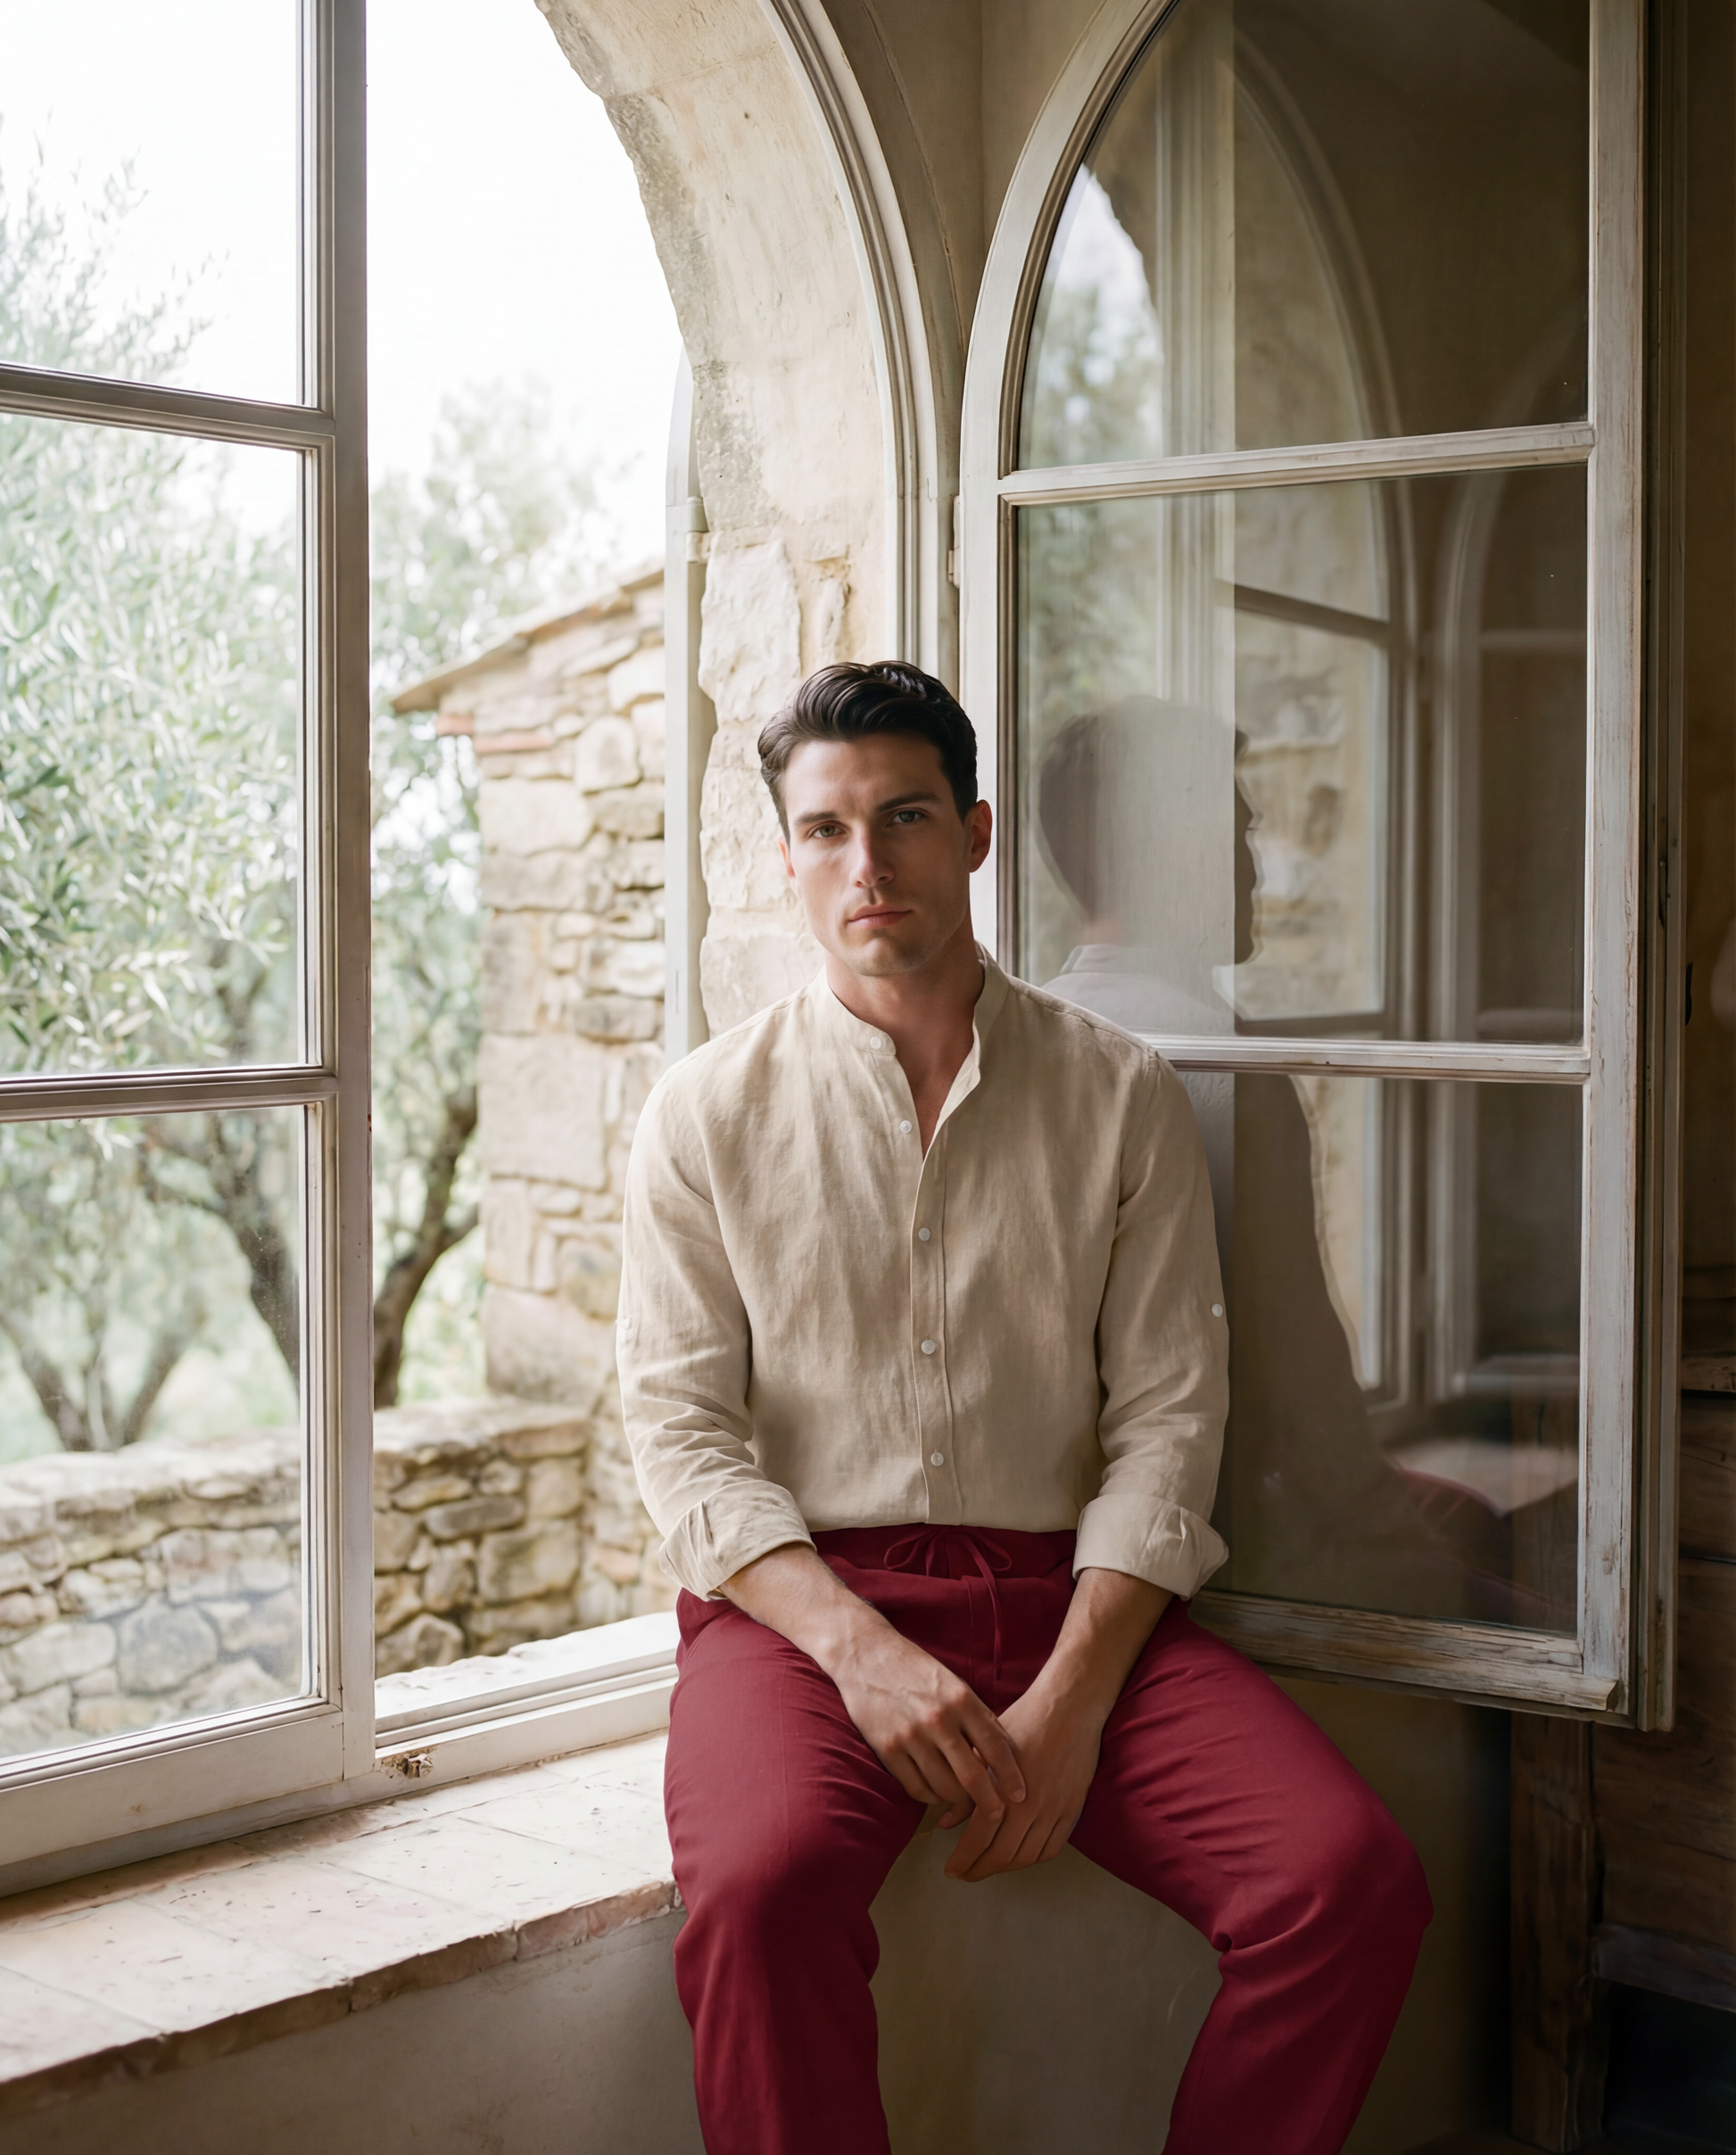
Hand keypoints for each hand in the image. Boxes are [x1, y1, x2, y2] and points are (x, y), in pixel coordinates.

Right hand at [724, 1543, 1024, 1828]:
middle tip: (997, 1814)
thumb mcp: (953, 1683)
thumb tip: (1004, 1751)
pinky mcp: (886, 1749)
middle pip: (972, 1776)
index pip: (995, 1746)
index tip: (1020, 1795)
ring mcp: (910, 1736)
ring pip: (944, 1787)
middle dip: (989, 1802)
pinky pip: (916, 1788)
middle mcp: (937, 1719)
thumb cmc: (915, 1669)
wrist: (865, 1655)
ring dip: (957, 1800)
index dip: (1011, 1775)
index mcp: (960, 1699)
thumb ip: (976, 1715)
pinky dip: (930, 1797)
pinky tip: (935, 1792)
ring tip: (962, 1800)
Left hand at [943, 1679, 1103, 1880]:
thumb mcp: (985, 1750)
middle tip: (965, 1874)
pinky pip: (1052, 1848)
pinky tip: (1021, 1856)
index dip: (963, 1860)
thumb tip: (945, 1823)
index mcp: (1002, 1788)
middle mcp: (1028, 1805)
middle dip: (979, 1869)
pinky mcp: (1072, 1809)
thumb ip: (966, 1791)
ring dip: (1005, 1868)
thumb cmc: (1023, 1721)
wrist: (1068, 1708)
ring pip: (1027, 1856)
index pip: (978, 1839)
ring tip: (989, 1866)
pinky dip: (1034, 1859)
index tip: (950, 1870)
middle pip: (1002, 1854)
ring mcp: (1053, 1810)